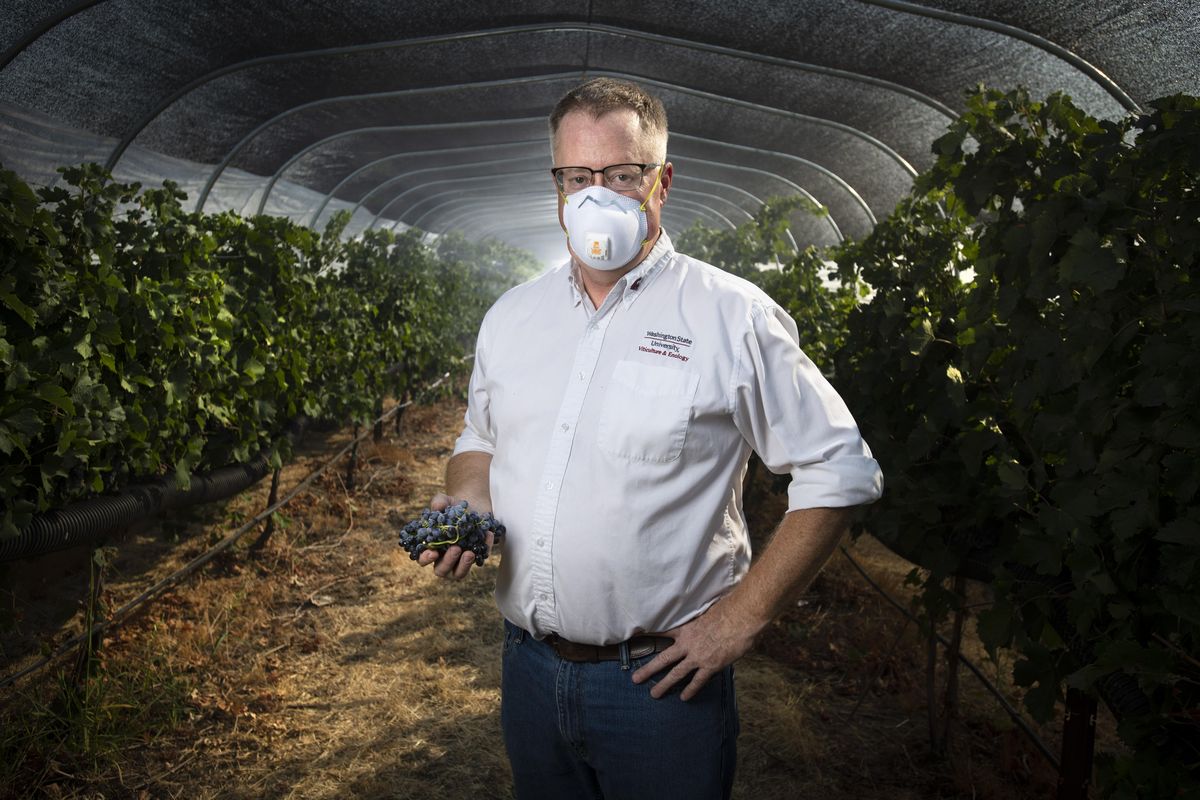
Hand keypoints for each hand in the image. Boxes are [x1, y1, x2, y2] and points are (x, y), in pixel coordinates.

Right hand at [416, 492, 493, 579]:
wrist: (472, 503)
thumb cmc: (453, 505)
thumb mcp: (445, 500)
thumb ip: (438, 502)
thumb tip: (437, 507)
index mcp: (431, 546)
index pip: (423, 559)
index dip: (425, 558)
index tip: (433, 552)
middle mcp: (444, 557)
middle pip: (442, 570)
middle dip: (448, 562)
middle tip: (456, 548)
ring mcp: (461, 559)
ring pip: (460, 573)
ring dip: (464, 566)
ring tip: (470, 553)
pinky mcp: (478, 554)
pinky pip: (482, 556)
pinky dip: (485, 548)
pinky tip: (488, 534)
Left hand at [630, 600, 755, 700]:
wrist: (740, 618)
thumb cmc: (727, 610)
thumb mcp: (707, 611)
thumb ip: (701, 619)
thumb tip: (704, 618)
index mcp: (686, 629)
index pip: (663, 633)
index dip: (650, 636)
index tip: (637, 638)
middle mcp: (688, 644)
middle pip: (663, 658)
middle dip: (648, 669)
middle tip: (635, 679)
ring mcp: (697, 657)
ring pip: (676, 673)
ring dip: (664, 684)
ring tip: (654, 694)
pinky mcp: (710, 665)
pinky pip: (698, 681)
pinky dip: (690, 690)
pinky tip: (684, 697)